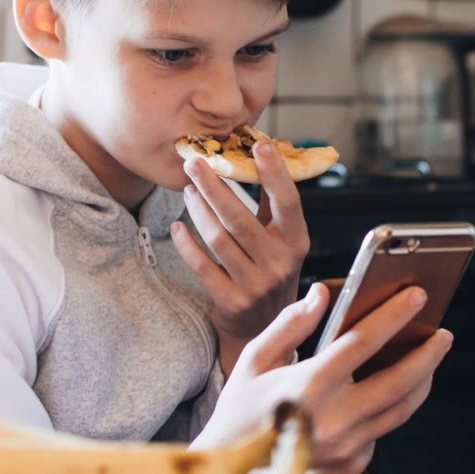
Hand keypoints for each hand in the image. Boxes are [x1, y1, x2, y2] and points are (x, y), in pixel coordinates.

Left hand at [170, 141, 309, 375]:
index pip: (288, 201)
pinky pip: (202, 266)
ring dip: (198, 210)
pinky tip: (178, 226)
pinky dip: (186, 244)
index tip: (258, 144)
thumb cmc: (269, 269)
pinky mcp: (232, 301)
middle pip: (241, 217)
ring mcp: (255, 284)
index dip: (275, 173)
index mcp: (296, 241)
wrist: (264, 329)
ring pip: (218, 238)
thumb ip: (271, 203)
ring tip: (188, 190)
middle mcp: (280, 263)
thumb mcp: (281, 240)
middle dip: (214, 186)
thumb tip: (263, 151)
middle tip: (193, 162)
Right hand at [192, 282, 453, 473]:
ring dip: (420, 382)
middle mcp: (333, 419)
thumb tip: (322, 293)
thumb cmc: (240, 406)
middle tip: (443, 334)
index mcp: (307, 386)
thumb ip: (290, 324)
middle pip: (398, 383)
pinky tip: (393, 390)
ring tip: (428, 358)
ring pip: (399, 410)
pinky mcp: (351, 465)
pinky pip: (381, 431)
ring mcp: (346, 447)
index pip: (362, 343)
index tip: (417, 296)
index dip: (394, 317)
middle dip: (427, 355)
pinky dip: (390, 408)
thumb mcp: (253, 359)